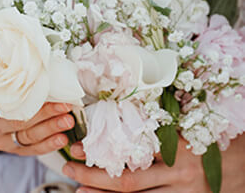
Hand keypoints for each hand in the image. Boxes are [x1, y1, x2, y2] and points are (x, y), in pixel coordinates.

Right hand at [0, 84, 74, 155]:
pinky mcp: (7, 145)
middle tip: (67, 107)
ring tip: (68, 121)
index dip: (31, 101)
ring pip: (24, 136)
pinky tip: (62, 139)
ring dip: (49, 129)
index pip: (5, 105)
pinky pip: (27, 149)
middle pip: (17, 121)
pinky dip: (45, 145)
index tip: (55, 95)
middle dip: (45, 115)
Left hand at [63, 135, 244, 192]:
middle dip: (94, 178)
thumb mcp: (185, 122)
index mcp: (174, 144)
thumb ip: (156, 123)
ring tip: (80, 192)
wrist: (244, 163)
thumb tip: (119, 113)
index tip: (77, 147)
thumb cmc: (211, 135)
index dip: (100, 152)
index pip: (129, 149)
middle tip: (69, 171)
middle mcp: (177, 174)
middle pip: (128, 182)